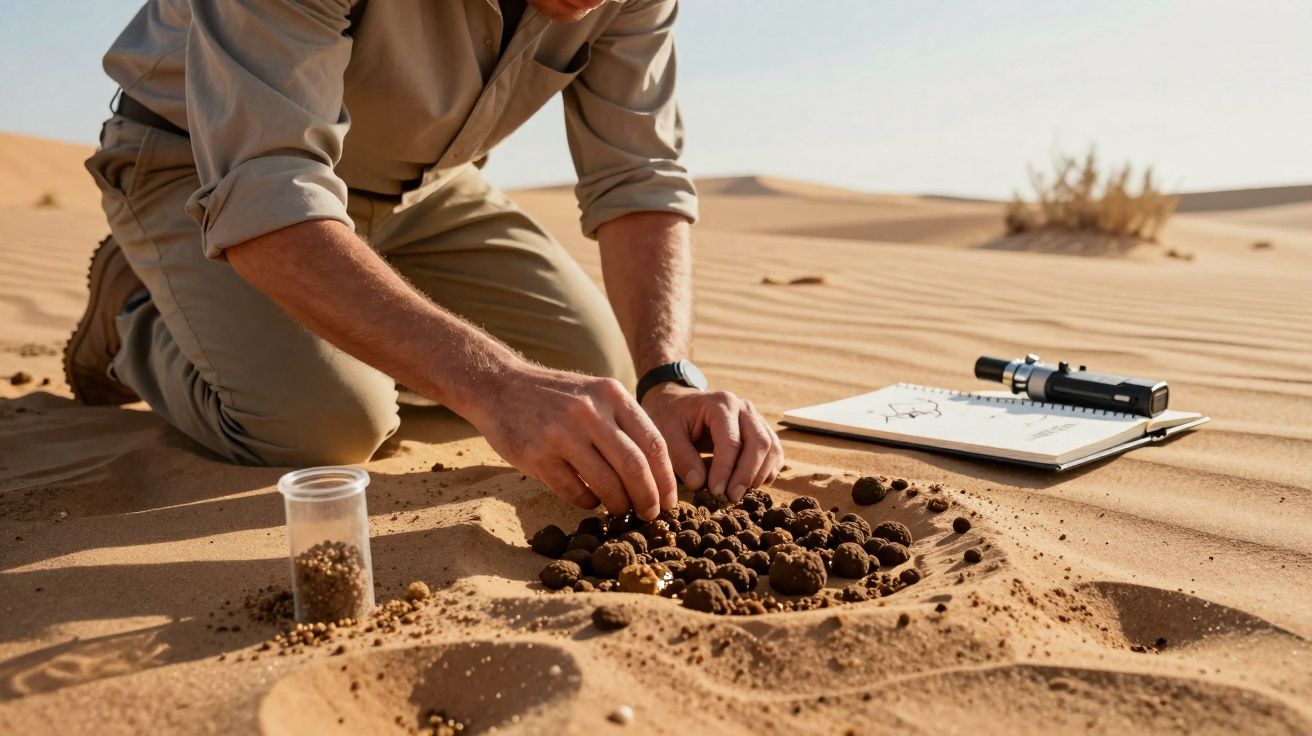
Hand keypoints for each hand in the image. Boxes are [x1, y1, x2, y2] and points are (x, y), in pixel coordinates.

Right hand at [472, 364, 677, 519]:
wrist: (499, 386)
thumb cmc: (556, 397)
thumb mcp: (595, 394)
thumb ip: (624, 423)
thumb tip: (658, 473)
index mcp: (611, 394)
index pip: (654, 443)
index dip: (666, 479)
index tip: (670, 500)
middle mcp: (589, 411)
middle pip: (634, 467)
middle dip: (648, 498)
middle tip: (651, 514)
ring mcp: (561, 434)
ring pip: (606, 484)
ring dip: (618, 505)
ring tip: (620, 510)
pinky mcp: (537, 455)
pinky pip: (574, 492)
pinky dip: (588, 503)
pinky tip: (589, 501)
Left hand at [640, 383, 784, 501]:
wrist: (677, 403)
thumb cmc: (670, 417)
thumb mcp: (666, 434)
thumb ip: (681, 458)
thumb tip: (699, 484)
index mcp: (720, 404)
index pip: (731, 441)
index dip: (725, 470)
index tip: (715, 492)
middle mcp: (743, 408)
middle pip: (759, 443)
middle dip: (747, 474)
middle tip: (731, 497)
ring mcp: (755, 417)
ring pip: (771, 448)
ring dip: (759, 475)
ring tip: (738, 494)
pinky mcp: (760, 429)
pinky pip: (774, 452)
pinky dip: (767, 471)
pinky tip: (750, 485)